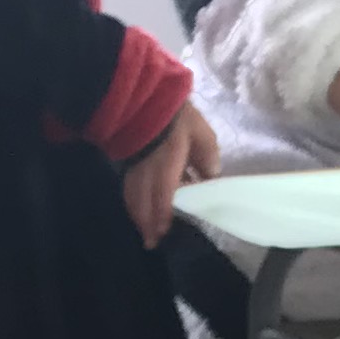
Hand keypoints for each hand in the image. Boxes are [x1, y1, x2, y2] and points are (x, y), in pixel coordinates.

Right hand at [118, 104, 216, 243]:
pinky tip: (136, 207)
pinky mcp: (128, 161)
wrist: (144, 96)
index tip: (162, 233)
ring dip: (138, 215)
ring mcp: (134, 166)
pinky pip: (128, 187)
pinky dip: (132, 201)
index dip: (161, 216)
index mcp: (166, 166)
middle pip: (143, 203)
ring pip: (133, 197)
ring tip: (144, 231)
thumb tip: (210, 175)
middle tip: (151, 242)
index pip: (163, 197)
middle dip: (147, 224)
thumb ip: (207, 156)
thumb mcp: (201, 133)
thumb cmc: (176, 116)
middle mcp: (146, 171)